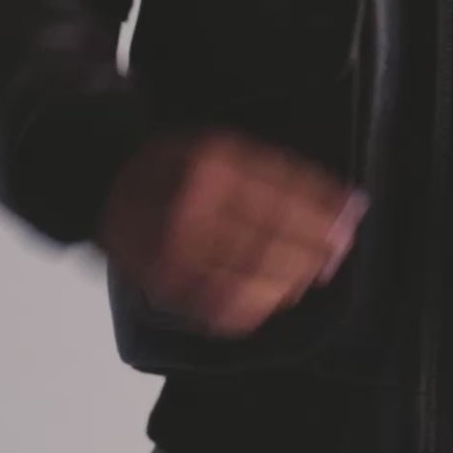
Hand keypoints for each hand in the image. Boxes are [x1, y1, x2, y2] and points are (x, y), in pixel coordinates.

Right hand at [98, 127, 367, 336]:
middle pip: (271, 240)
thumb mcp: (216, 144)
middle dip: (313, 249)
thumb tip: (340, 200)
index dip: (323, 210)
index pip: (281, 195)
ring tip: (309, 274)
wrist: (101, 186)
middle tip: (336, 253)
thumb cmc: (164, 166)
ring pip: (250, 277)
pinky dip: (255, 307)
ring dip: (290, 279)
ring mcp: (175, 254)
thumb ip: (275, 172)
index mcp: (206, 168)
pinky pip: (220, 308)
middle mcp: (190, 212)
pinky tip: (274, 298)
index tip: (351, 217)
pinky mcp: (165, 287)